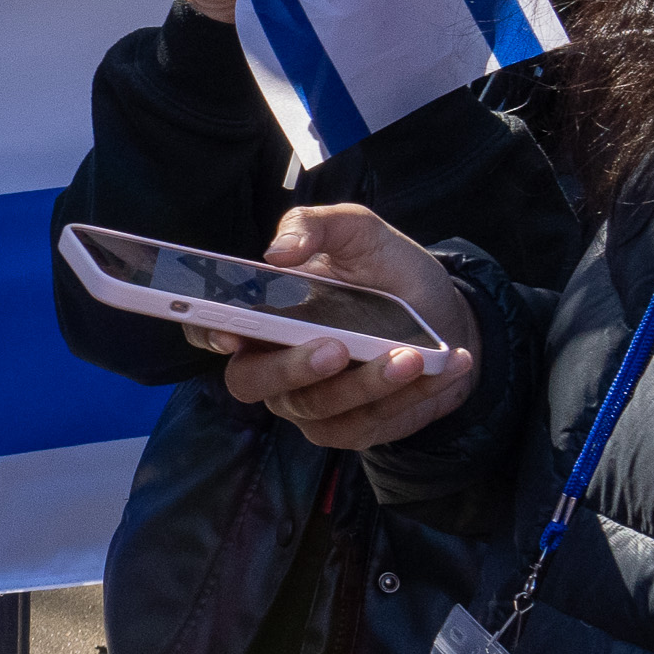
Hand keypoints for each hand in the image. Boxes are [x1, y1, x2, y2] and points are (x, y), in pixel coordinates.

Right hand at [206, 204, 479, 448]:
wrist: (446, 312)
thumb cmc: (387, 270)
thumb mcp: (357, 231)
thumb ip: (314, 225)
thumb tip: (277, 251)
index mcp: (262, 313)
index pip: (211, 327)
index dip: (208, 333)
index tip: (231, 334)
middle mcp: (272, 363)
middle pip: (250, 382)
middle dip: (291, 368)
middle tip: (336, 347)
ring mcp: (308, 402)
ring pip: (317, 407)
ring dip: (366, 383)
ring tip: (413, 356)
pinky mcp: (349, 428)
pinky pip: (365, 424)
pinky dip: (406, 397)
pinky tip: (442, 368)